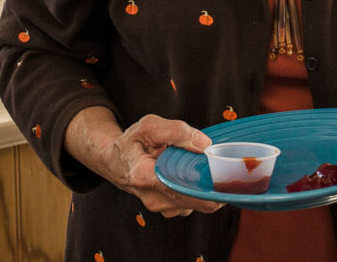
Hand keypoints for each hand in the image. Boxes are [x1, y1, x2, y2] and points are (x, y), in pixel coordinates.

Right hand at [95, 114, 223, 216]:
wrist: (117, 163)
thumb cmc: (133, 143)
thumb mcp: (149, 126)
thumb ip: (176, 131)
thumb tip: (205, 144)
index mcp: (143, 175)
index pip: (179, 185)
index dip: (204, 179)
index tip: (218, 166)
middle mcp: (153, 197)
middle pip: (197, 198)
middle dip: (212, 181)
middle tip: (217, 161)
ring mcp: (162, 208)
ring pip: (200, 202)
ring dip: (207, 184)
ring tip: (198, 164)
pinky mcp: (171, 210)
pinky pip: (196, 203)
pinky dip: (201, 189)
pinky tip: (193, 174)